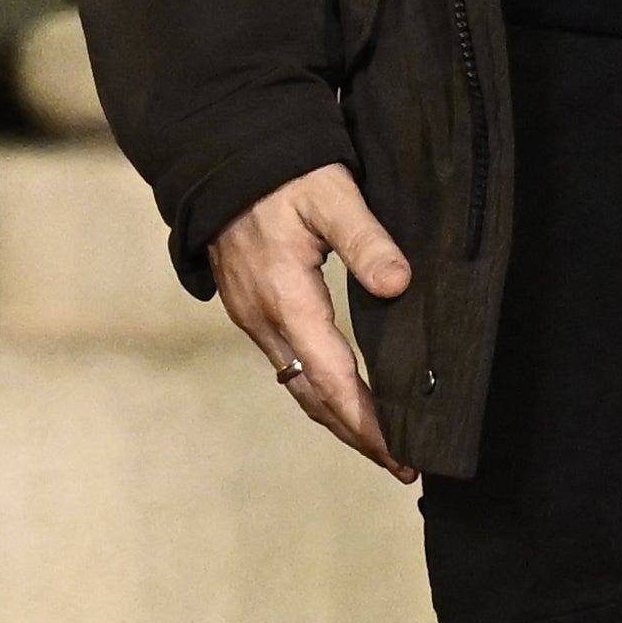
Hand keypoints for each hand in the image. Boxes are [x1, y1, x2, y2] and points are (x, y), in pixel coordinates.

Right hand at [213, 161, 416, 480]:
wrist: (221, 156)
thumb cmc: (281, 172)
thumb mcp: (331, 195)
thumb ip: (366, 239)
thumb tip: (398, 284)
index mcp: (287, 300)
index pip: (332, 380)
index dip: (366, 422)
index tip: (398, 455)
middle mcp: (265, 321)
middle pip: (313, 398)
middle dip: (356, 434)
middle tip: (400, 466)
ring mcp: (253, 317)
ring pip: (298, 385)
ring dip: (336, 417)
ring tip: (378, 443)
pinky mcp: (251, 308)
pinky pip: (287, 365)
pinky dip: (318, 390)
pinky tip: (340, 394)